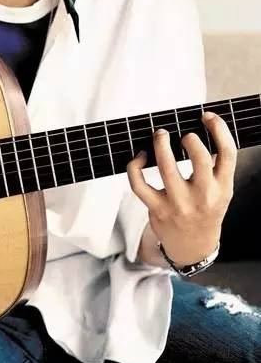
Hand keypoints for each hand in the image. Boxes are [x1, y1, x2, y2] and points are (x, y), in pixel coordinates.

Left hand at [126, 112, 236, 266]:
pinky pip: (139, 184)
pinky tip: (139, 157)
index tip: (207, 116)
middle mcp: (203, 196)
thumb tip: (204, 127)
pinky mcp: (157, 209)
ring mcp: (179, 204)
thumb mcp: (221, 190)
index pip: (228, 153)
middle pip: (199, 158)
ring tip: (160, 134)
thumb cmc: (206, 209)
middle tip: (182, 134)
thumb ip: (215, 165)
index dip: (219, 129)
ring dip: (160, 145)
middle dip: (189, 139)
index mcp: (223, 187)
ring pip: (166, 167)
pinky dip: (135, 166)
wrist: (193, 245)